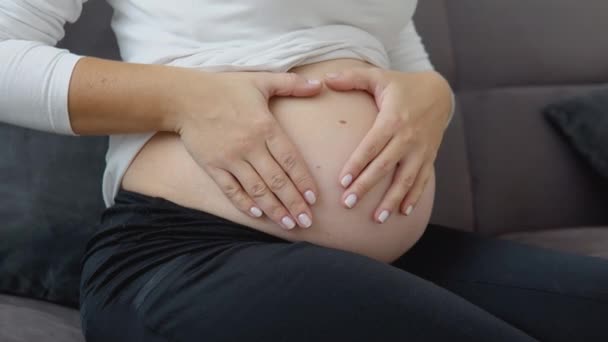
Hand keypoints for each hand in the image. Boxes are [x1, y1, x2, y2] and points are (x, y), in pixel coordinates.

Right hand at [173, 70, 322, 229]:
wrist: (184, 97)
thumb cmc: (225, 88)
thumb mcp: (261, 80)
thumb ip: (291, 84)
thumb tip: (320, 84)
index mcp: (265, 127)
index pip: (290, 160)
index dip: (303, 181)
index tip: (314, 199)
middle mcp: (250, 146)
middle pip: (277, 180)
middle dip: (293, 203)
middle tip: (307, 221)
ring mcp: (230, 158)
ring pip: (257, 190)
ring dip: (274, 209)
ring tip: (289, 224)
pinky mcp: (212, 166)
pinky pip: (231, 190)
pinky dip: (245, 204)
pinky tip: (258, 216)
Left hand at [324, 68, 452, 223]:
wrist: (440, 93)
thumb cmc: (402, 86)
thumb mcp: (379, 76)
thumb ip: (352, 77)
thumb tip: (323, 79)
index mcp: (393, 119)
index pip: (371, 145)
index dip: (357, 164)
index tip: (342, 182)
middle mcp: (408, 137)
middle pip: (385, 166)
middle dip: (367, 187)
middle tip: (348, 204)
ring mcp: (421, 149)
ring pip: (406, 179)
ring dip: (391, 200)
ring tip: (377, 218)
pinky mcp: (430, 157)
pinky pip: (422, 181)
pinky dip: (414, 197)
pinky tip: (402, 212)